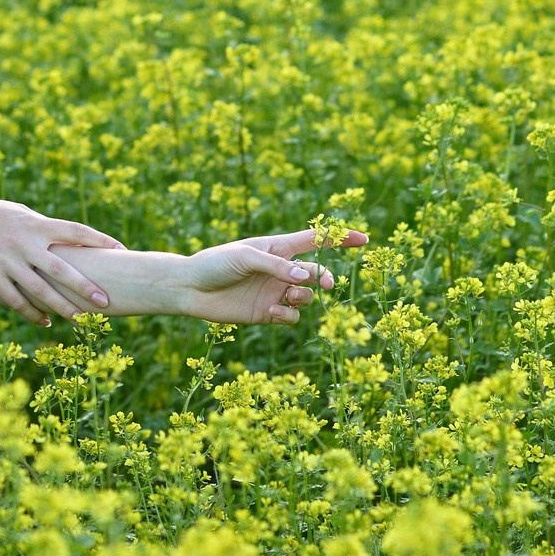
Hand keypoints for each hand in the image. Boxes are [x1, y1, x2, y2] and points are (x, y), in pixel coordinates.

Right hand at [0, 200, 124, 325]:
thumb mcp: (13, 212)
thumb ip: (37, 224)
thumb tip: (62, 234)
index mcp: (34, 224)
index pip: (75, 231)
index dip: (100, 240)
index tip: (121, 250)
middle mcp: (24, 244)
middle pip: (63, 270)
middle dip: (86, 288)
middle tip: (106, 303)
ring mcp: (7, 263)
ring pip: (41, 292)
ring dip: (63, 308)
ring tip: (81, 320)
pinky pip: (16, 301)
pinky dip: (32, 313)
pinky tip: (44, 321)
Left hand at [174, 227, 366, 325]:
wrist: (190, 289)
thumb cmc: (215, 263)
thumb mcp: (245, 257)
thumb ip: (276, 266)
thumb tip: (306, 277)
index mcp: (277, 247)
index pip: (314, 240)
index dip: (340, 238)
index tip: (364, 239)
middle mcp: (280, 270)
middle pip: (316, 273)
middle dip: (327, 278)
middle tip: (329, 286)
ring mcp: (275, 292)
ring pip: (307, 298)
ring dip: (304, 298)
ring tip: (287, 297)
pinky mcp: (267, 313)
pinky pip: (290, 317)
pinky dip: (287, 316)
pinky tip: (271, 312)